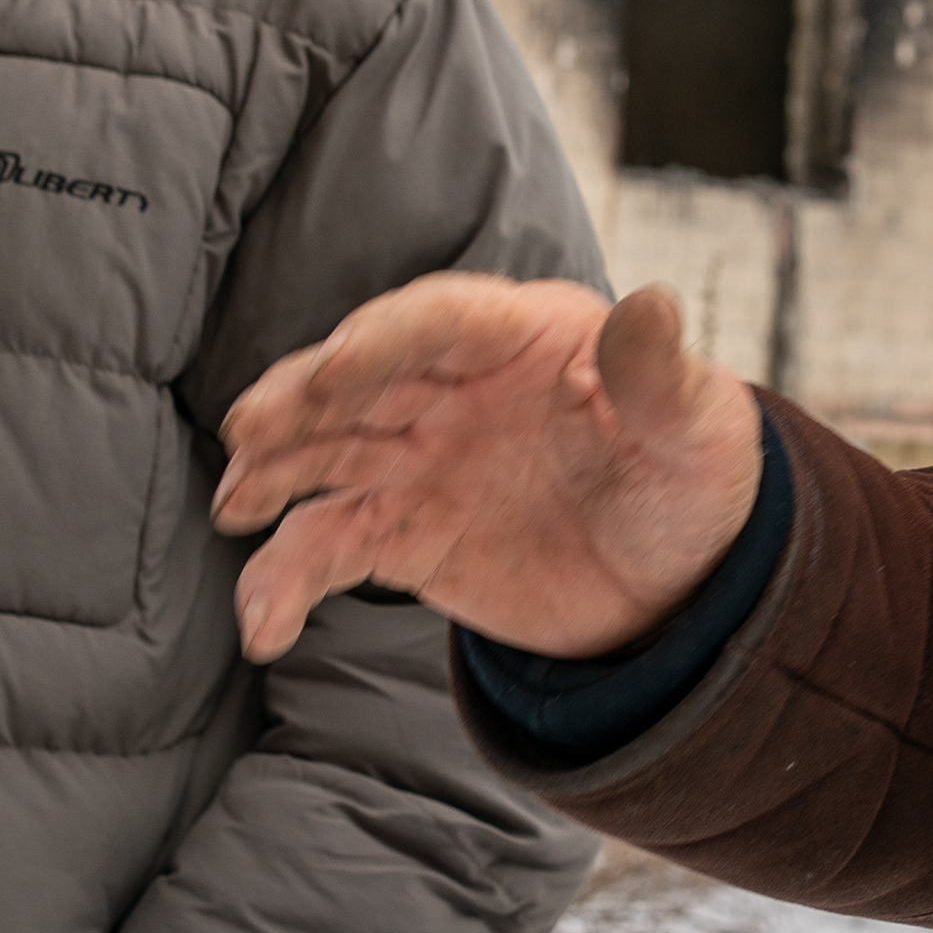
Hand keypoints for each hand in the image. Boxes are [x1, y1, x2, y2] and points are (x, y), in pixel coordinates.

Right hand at [213, 275, 765, 663]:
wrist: (673, 582)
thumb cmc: (690, 479)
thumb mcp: (698, 430)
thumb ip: (662, 377)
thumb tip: (653, 306)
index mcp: (522, 337)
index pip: (440, 320)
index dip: (386, 338)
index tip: (336, 368)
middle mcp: (453, 387)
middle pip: (361, 381)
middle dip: (300, 401)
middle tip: (249, 432)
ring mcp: (418, 460)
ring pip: (326, 456)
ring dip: (273, 476)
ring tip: (234, 509)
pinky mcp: (401, 533)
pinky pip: (328, 548)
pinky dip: (287, 582)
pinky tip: (262, 626)